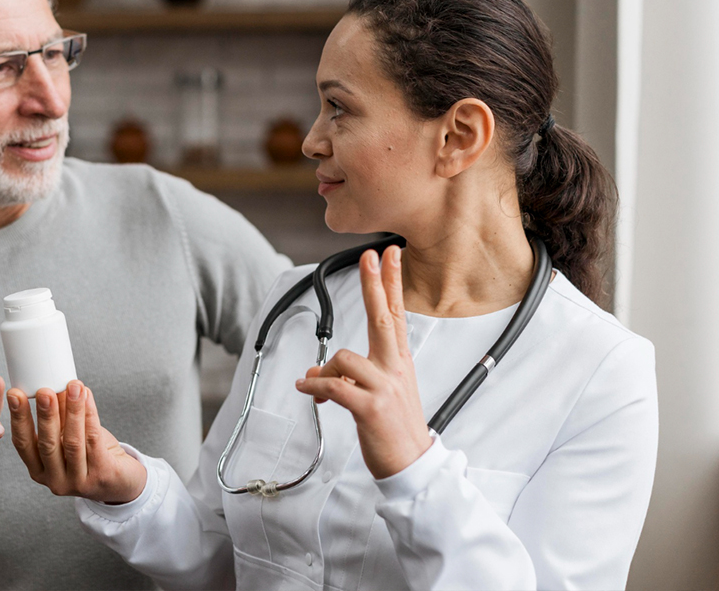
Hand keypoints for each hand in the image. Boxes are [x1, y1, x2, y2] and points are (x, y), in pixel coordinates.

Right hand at [7, 380, 146, 504]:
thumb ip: (58, 417)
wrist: (121, 481)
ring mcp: (78, 482)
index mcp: (39, 470)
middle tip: (44, 391)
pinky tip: (88, 398)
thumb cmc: (90, 455)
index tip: (15, 394)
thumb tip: (51, 382)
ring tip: (73, 386)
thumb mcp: (67, 437)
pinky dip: (90, 416)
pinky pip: (94, 441)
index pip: (23, 444)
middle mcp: (55, 480)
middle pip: (47, 444)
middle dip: (45, 415)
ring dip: (72, 411)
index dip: (18, 418)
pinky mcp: (101, 476)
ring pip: (72, 442)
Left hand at [295, 246, 432, 478]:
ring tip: (316, 386)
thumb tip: (313, 371)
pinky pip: (334, 386)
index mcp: (398, 361)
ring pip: (344, 358)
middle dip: (375, 285)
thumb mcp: (375, 395)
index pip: (396, 313)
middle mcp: (394, 369)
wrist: (412, 464)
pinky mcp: (370, 407)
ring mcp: (384, 387)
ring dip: (323, 371)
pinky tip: (306, 389)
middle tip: (371, 256)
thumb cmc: (394, 428)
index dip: (392, 282)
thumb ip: (346, 377)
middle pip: (383, 318)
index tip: (390, 255)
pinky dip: (314, 386)